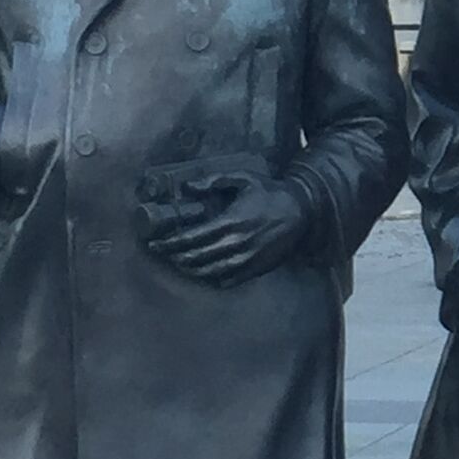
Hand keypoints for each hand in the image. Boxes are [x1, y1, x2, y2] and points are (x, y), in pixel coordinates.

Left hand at [143, 171, 310, 287]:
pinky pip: (227, 280)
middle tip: (162, 253)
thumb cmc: (270, 192)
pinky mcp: (255, 268)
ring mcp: (247, 259)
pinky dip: (211, 279)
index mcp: (231, 221)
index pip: (191, 238)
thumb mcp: (243, 179)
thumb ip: (213, 181)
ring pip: (209, 272)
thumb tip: (186, 187)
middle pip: (196, 257)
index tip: (155, 243)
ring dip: (189, 269)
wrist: (302, 211)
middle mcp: (237, 243)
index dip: (169, 243)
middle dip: (174, 257)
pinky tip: (202, 272)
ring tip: (178, 263)